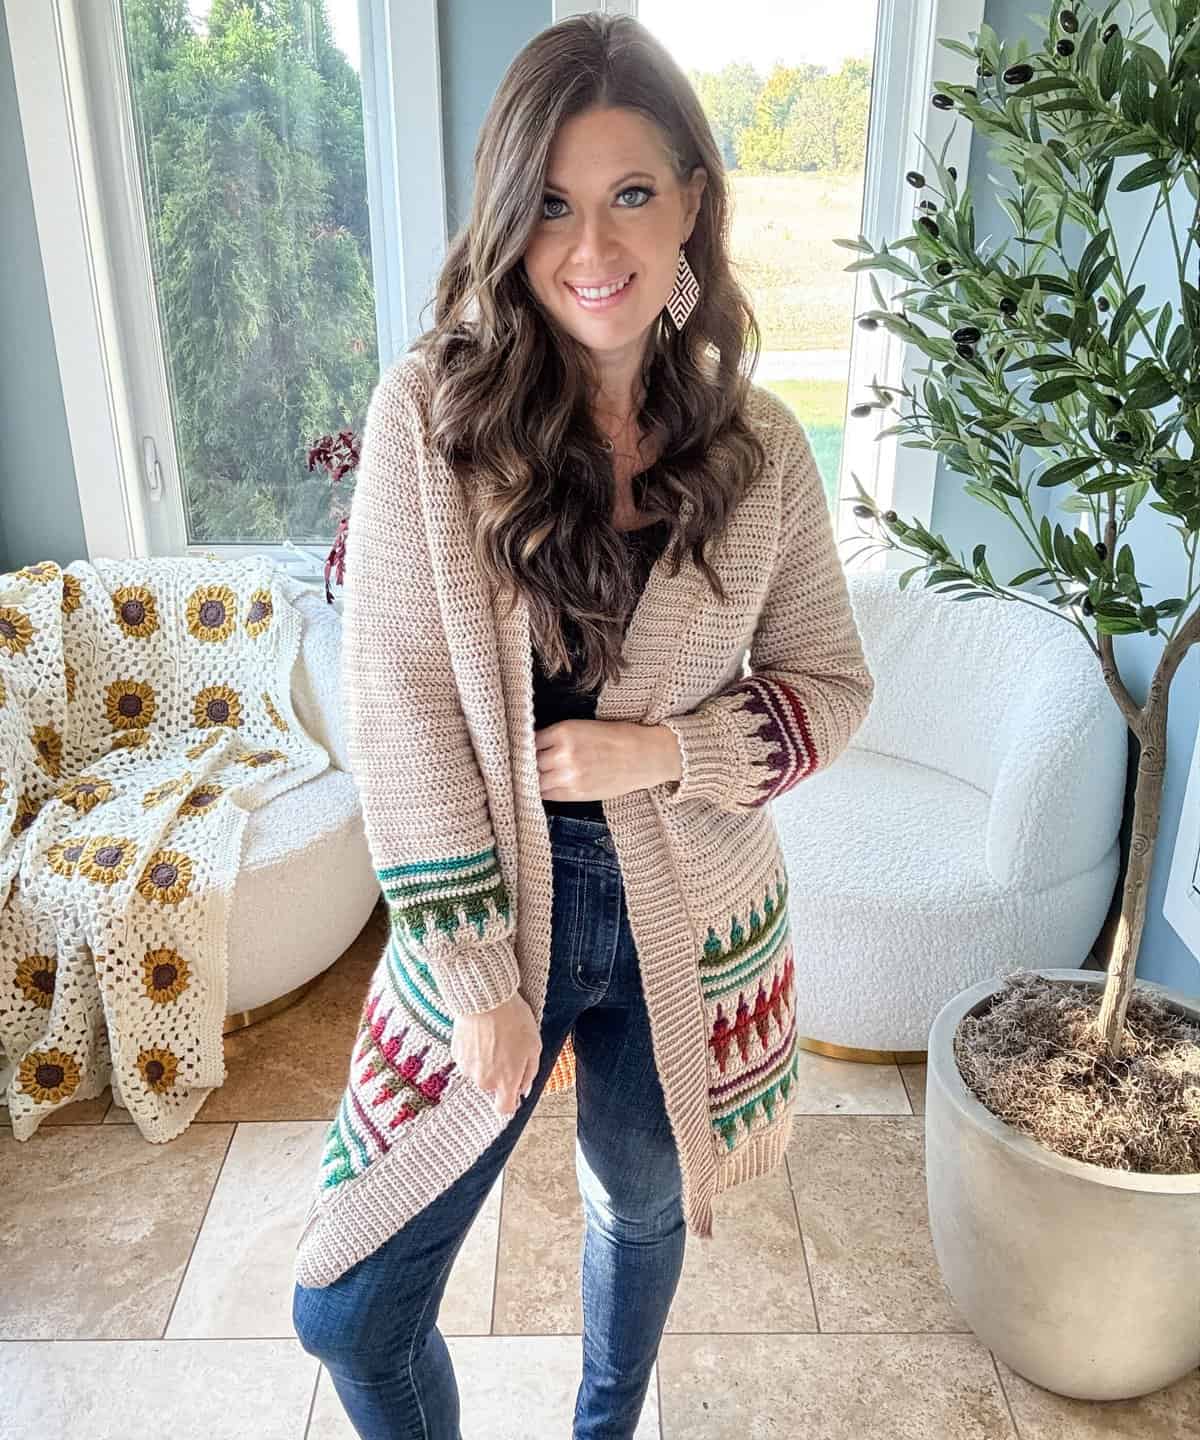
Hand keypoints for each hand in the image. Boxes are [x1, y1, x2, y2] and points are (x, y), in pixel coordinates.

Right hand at [450, 990, 541, 1117]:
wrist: (486, 999)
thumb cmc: (514, 1020)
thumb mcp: (534, 1046)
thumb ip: (530, 1073)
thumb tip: (524, 1088)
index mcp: (505, 1081)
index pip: (504, 1108)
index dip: (510, 1101)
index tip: (514, 1091)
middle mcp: (484, 1080)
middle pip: (492, 1087)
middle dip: (500, 1074)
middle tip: (508, 1050)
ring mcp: (468, 1068)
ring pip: (479, 1073)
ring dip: (486, 1062)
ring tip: (494, 1038)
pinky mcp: (456, 1054)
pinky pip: (468, 1060)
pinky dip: (475, 1052)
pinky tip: (482, 1034)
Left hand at [534, 719, 680, 801]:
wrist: (643, 756)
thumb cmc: (616, 737)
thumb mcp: (583, 727)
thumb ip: (557, 736)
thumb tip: (534, 746)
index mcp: (564, 731)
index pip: (529, 741)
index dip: (524, 746)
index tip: (520, 749)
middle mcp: (563, 754)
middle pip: (529, 762)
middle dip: (526, 764)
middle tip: (521, 765)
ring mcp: (569, 776)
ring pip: (535, 781)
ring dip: (532, 779)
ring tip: (530, 777)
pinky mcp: (576, 794)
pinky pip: (547, 795)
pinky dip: (542, 791)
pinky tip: (542, 787)